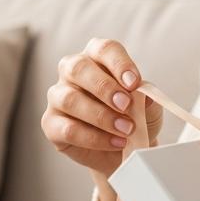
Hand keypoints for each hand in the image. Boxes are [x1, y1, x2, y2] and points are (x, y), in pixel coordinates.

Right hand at [41, 38, 163, 176]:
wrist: (123, 150)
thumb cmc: (131, 119)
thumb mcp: (147, 108)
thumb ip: (147, 99)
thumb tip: (145, 96)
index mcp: (96, 59)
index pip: (103, 49)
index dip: (119, 63)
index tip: (134, 83)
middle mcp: (72, 72)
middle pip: (78, 67)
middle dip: (104, 87)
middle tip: (126, 105)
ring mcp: (58, 97)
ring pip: (70, 99)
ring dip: (101, 116)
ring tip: (125, 129)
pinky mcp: (51, 124)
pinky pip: (68, 129)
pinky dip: (94, 138)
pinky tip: (115, 142)